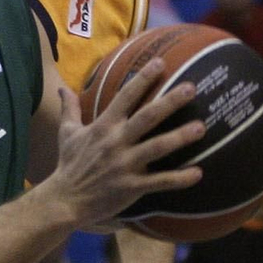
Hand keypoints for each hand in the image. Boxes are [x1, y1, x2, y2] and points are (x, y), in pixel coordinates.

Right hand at [48, 61, 205, 230]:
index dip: (142, 79)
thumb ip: (69, 108)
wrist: (65, 199)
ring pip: (157, 147)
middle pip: (147, 117)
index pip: (125, 97)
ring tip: (200, 127)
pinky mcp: (132, 186)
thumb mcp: (67, 133)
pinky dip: (179, 178)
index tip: (160, 63)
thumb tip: (61, 87)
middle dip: (170, 101)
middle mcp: (116, 142)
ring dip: (179, 137)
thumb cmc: (69, 164)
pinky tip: (198, 173)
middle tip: (192, 87)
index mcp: (103, 126)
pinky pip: (159, 181)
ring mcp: (125, 165)